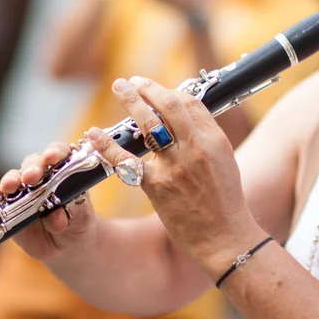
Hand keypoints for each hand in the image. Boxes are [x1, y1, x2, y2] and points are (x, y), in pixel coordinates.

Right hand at [0, 143, 97, 260]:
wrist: (67, 245)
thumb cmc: (78, 223)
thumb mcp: (82, 218)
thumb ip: (72, 214)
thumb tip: (56, 218)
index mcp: (63, 171)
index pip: (59, 154)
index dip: (55, 152)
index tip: (52, 158)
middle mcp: (40, 176)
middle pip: (33, 163)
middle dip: (31, 168)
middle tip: (30, 178)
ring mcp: (22, 191)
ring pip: (13, 178)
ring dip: (10, 180)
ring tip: (9, 187)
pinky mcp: (7, 207)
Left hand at [86, 77, 265, 278]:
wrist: (224, 237)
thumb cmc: (224, 201)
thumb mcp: (224, 161)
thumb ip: (204, 138)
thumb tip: (183, 119)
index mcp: (214, 140)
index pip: (190, 103)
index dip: (169, 92)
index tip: (154, 91)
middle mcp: (196, 148)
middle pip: (169, 105)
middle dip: (148, 88)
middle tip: (132, 81)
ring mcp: (176, 166)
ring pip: (149, 125)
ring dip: (131, 102)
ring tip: (119, 87)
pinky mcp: (157, 187)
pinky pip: (127, 161)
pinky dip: (107, 146)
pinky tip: (93, 134)